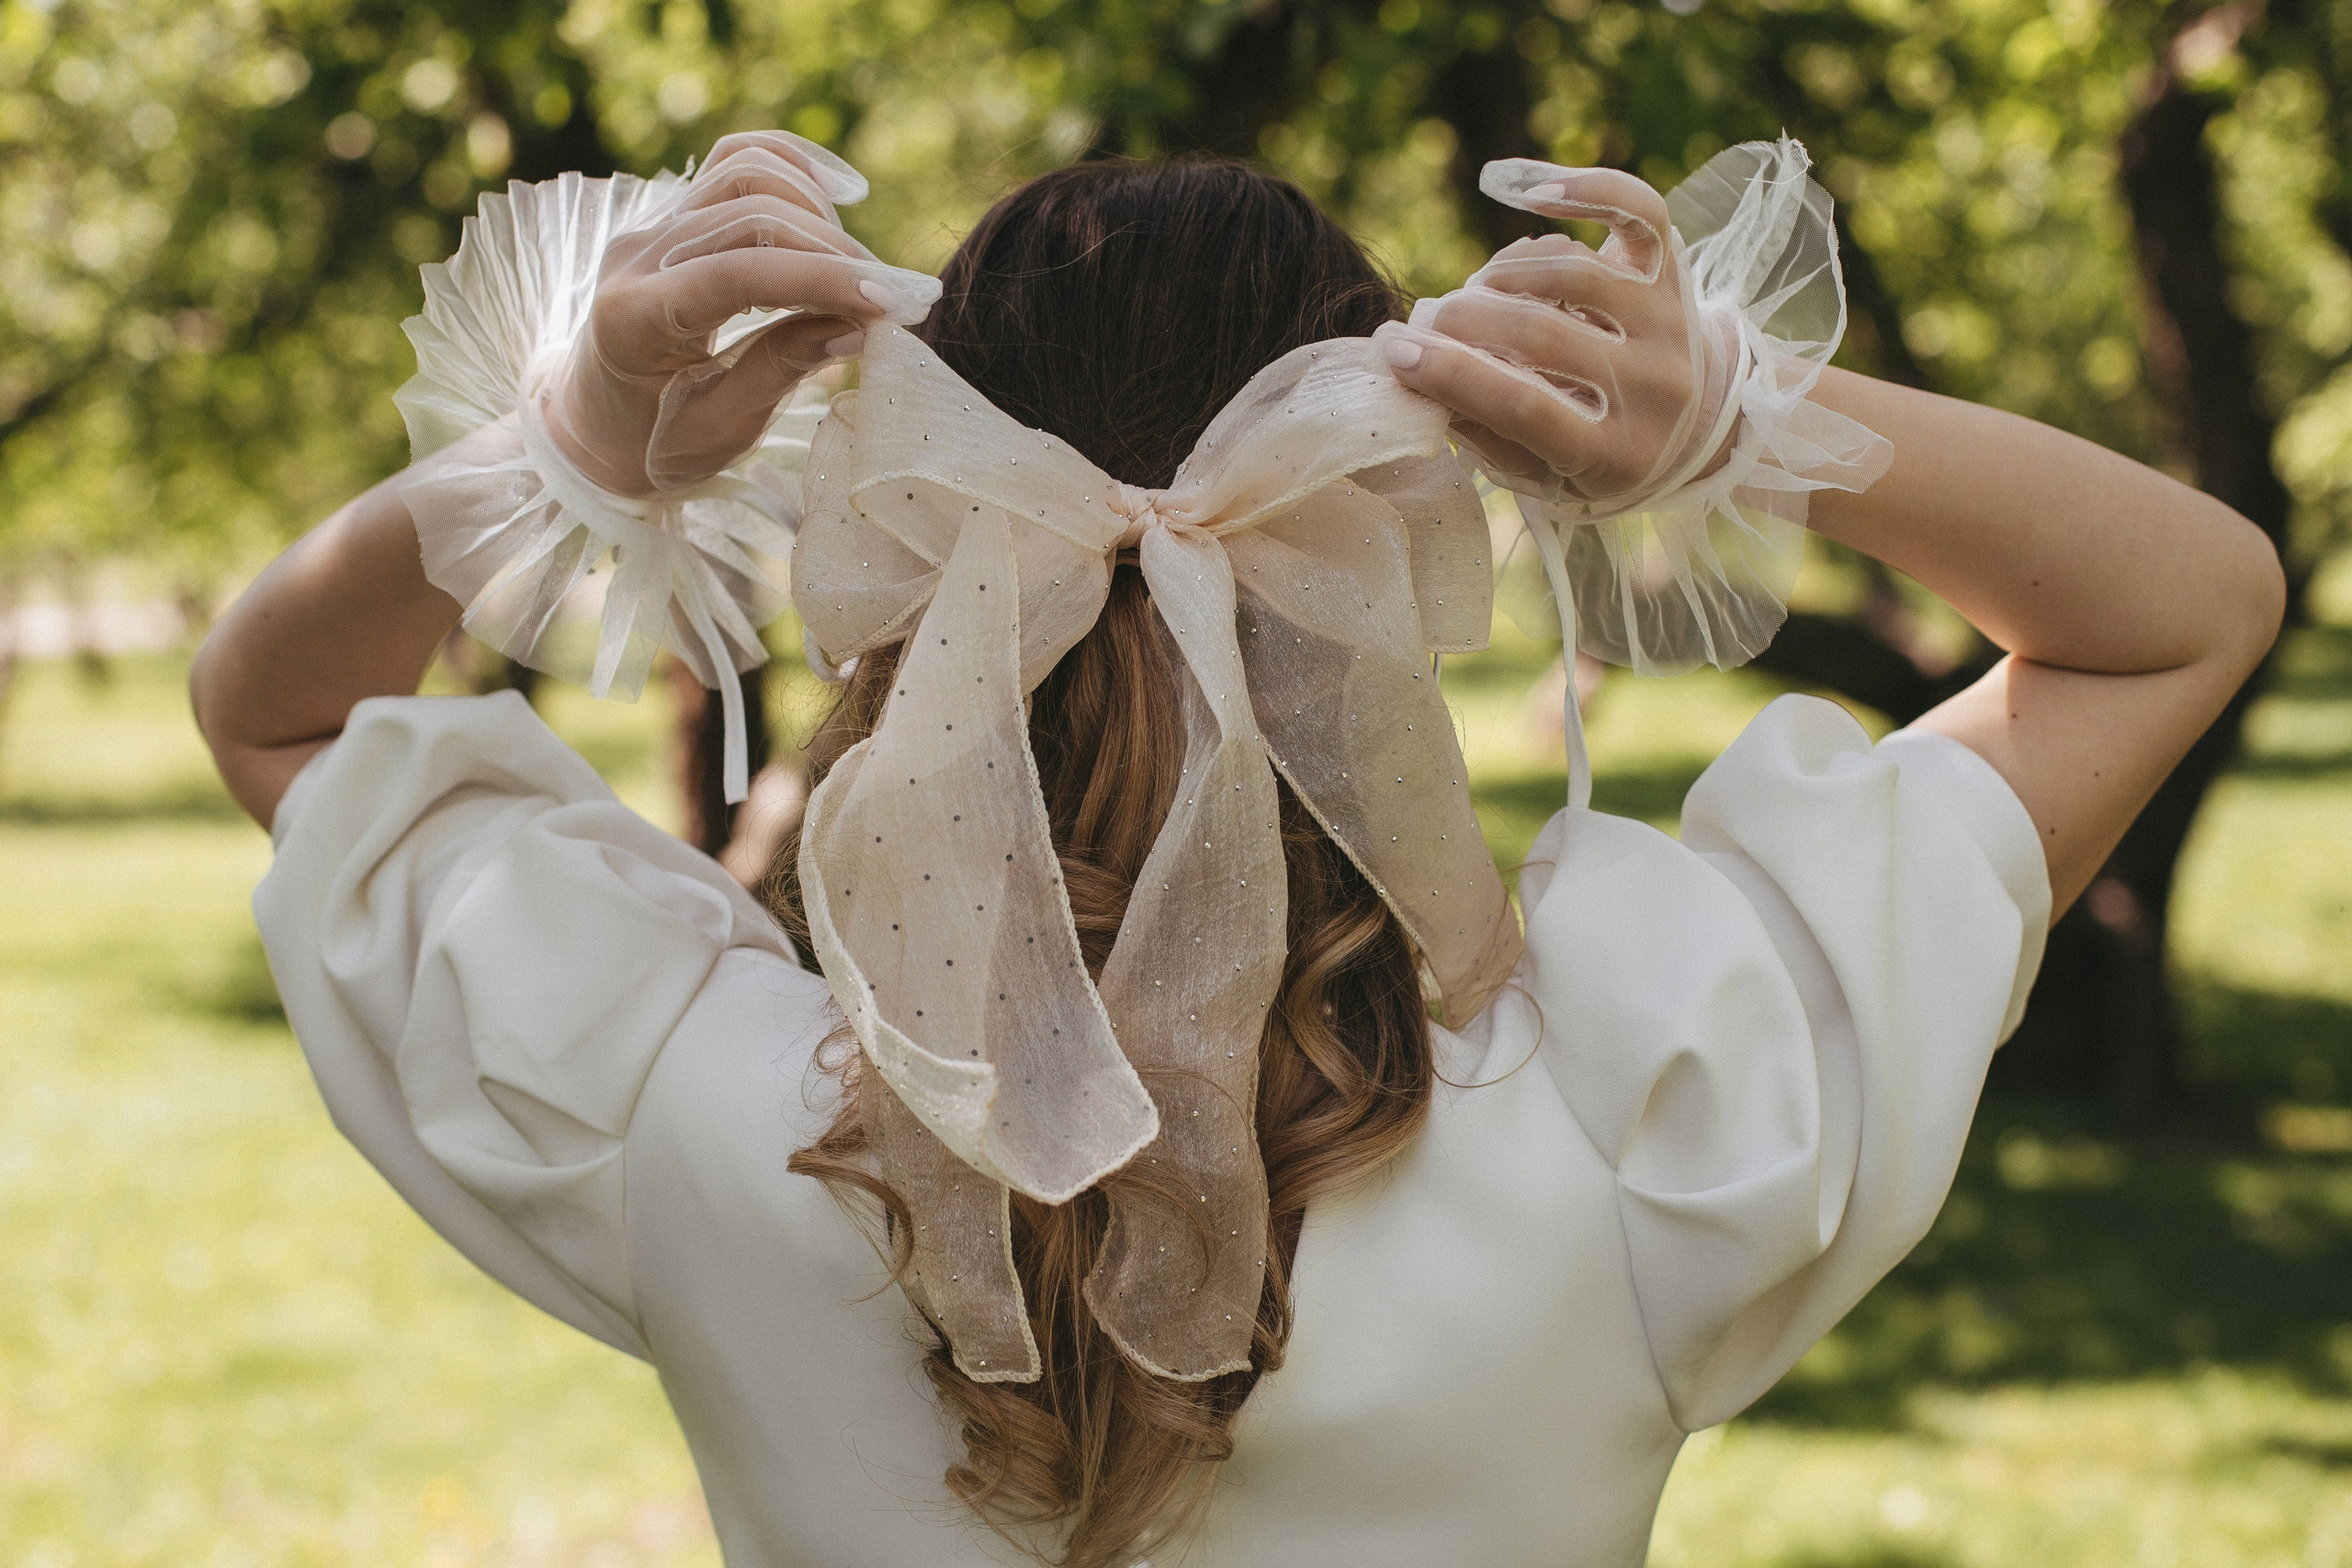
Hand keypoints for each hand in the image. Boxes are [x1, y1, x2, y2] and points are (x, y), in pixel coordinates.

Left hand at [543, 131, 942, 495]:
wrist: (595, 423)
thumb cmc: (653, 442)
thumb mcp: (717, 431)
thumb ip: (780, 371)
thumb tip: (857, 328)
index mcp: (633, 319)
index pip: (736, 275)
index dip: (819, 281)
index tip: (887, 303)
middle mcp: (636, 255)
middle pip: (750, 215)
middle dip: (835, 254)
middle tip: (896, 300)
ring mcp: (652, 224)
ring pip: (745, 174)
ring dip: (819, 216)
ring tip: (859, 273)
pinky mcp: (674, 213)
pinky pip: (735, 160)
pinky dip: (792, 167)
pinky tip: (837, 197)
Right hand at [1373, 165, 1736, 508]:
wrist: (1693, 425)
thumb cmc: (1593, 452)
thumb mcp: (1540, 468)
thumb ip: (1480, 427)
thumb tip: (1409, 370)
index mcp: (1617, 455)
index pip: (1523, 408)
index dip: (1450, 375)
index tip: (1395, 352)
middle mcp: (1656, 388)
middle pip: (1541, 333)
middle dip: (1462, 320)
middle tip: (1426, 321)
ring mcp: (1671, 324)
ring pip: (1573, 271)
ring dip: (1503, 275)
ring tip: (1477, 293)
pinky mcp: (1676, 272)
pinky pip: (1637, 210)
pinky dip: (1584, 188)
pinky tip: (1528, 192)